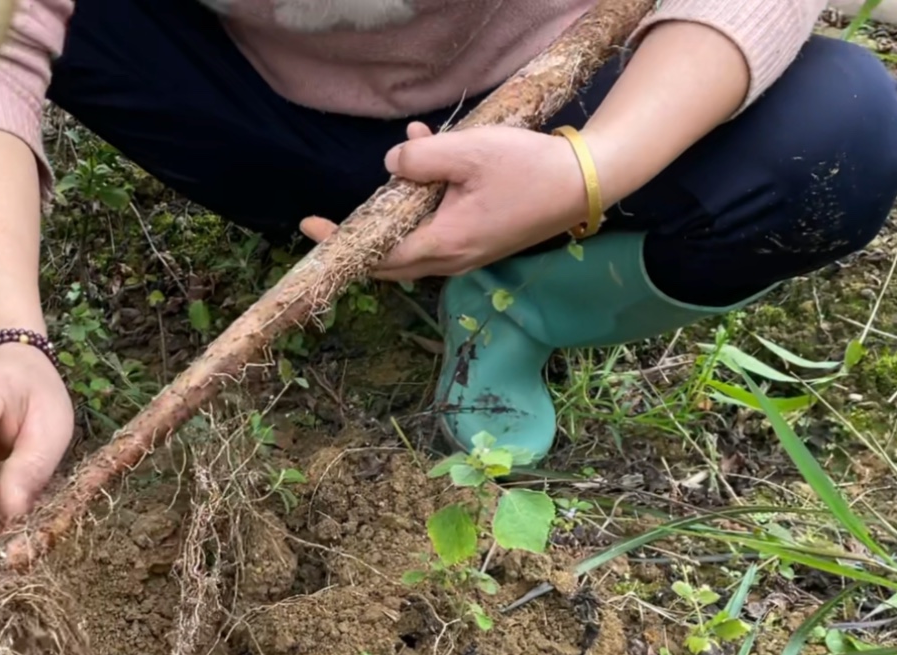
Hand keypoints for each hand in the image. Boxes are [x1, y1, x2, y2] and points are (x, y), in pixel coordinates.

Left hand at [300, 121, 592, 281]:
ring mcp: (469, 254)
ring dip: (398, 208)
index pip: (379, 255)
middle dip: (359, 238)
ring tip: (403, 161)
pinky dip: (424, 201)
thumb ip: (421, 160)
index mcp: (445, 244)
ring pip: (414, 240)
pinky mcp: (481, 241)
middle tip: (327, 222)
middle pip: (390, 259)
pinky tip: (430, 154)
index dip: (343, 243)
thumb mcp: (468, 152)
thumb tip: (391, 166)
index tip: (311, 228)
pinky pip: (438, 227)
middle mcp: (453, 259)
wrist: (586, 183)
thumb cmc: (529, 168)